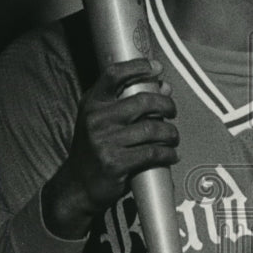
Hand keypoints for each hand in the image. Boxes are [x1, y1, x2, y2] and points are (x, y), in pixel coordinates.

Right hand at [42, 58, 177, 237]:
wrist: (78, 185)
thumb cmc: (95, 149)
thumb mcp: (103, 121)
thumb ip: (131, 102)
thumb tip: (164, 86)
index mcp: (92, 104)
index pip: (114, 75)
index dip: (138, 67)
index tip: (157, 68)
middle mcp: (97, 119)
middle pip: (142, 101)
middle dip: (166, 104)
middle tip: (172, 111)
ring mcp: (105, 142)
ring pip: (152, 129)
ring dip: (170, 133)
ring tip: (173, 137)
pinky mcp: (116, 163)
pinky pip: (152, 153)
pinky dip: (168, 154)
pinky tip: (172, 155)